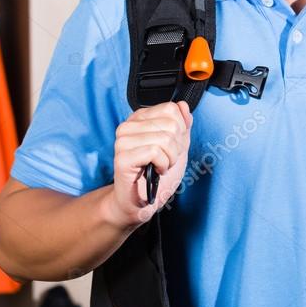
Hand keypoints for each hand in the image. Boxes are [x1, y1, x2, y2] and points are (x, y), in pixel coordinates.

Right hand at [104, 101, 192, 227]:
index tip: (171, 146)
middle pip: (171, 124)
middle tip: (165, 159)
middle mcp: (128, 126)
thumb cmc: (158, 174)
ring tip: (160, 166)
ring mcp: (122, 141)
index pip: (171, 109)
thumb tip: (183, 105)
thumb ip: (182, 125)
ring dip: (170, 158)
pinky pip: (155, 151)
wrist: (142, 201)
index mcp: (140, 118)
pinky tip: (156, 171)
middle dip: (176, 147)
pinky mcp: (122, 157)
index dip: (180, 130)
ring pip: (165, 138)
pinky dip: (163, 164)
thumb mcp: (178, 145)